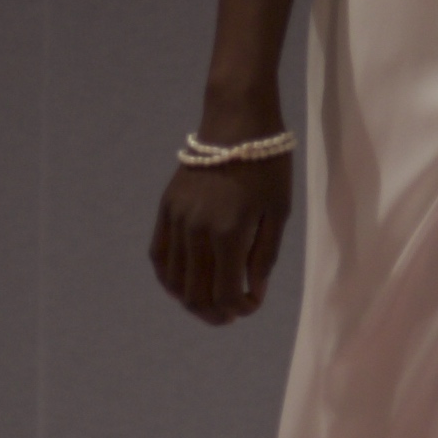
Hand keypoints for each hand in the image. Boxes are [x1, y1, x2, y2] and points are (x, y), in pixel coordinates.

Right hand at [148, 148, 292, 326]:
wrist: (236, 123)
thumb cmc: (268, 167)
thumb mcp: (278, 213)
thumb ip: (263, 257)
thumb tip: (252, 294)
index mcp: (229, 234)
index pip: (225, 294)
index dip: (239, 309)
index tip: (252, 305)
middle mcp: (197, 231)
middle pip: (196, 293)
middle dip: (215, 313)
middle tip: (231, 314)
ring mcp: (176, 220)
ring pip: (174, 281)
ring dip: (192, 301)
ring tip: (210, 303)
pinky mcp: (166, 209)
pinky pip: (159, 256)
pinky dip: (169, 278)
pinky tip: (183, 285)